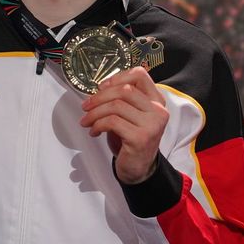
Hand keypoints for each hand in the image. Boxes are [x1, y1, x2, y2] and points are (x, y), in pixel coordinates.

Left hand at [79, 67, 168, 184]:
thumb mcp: (131, 115)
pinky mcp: (140, 138)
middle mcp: (158, 110)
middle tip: (86, 106)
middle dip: (99, 97)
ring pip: (116, 106)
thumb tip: (99, 89)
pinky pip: (112, 122)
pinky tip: (94, 131)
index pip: (139, 75)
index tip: (101, 87)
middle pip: (124, 90)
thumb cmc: (131, 139)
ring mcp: (151, 124)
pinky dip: (97, 125)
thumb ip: (122, 99)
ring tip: (86, 121)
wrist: (138, 168)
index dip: (117, 77)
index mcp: (156, 100)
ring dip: (95, 113)